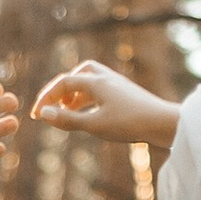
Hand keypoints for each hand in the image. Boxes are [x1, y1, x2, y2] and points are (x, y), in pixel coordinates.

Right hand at [32, 61, 181, 152]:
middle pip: (77, 74)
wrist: (164, 123)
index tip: (35, 116)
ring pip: (89, 82)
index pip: (63, 83)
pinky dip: (88, 99)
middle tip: (51, 108)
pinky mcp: (126, 94)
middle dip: (61, 90)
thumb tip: (42, 114)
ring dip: (75, 94)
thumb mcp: (95, 125)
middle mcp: (106, 78)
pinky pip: (100, 90)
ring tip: (67, 112)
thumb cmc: (130, 124)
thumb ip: (67, 120)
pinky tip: (88, 115)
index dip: (46, 98)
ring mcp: (117, 85)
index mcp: (96, 81)